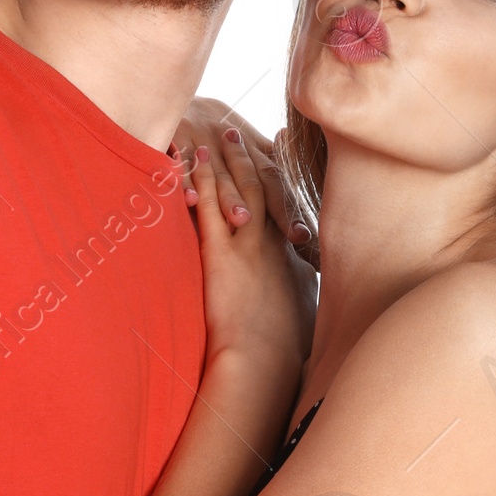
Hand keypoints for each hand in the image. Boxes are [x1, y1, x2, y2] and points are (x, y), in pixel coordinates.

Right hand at [171, 99, 317, 266]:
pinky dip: (185, 181)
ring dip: (230, 197)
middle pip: (257, 179)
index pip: (277, 179)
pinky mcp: (176, 139)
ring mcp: (205, 141)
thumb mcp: (247, 140)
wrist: (177, 94)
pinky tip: (190, 200)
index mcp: (253, 147)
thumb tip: (301, 190)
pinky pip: (181, 163)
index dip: (291, 206)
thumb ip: (273, 161)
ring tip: (243, 219)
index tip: (306, 236)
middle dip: (276, 208)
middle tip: (293, 236)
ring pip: (221, 174)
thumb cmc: (215, 125)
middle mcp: (234, 144)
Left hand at [189, 135, 313, 392]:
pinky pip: (210, 207)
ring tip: (220, 132)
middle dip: (253, 157)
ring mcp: (248, 246)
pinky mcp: (221, 255)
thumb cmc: (283, 355)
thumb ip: (299, 303)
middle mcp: (273, 245)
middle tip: (242, 132)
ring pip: (240, 190)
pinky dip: (202, 179)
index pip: (286, 209)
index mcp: (290, 260)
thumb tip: (303, 304)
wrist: (266, 363)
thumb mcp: (301, 322)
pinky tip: (192, 157)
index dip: (280, 180)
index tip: (279, 154)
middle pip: (265, 189)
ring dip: (229, 159)